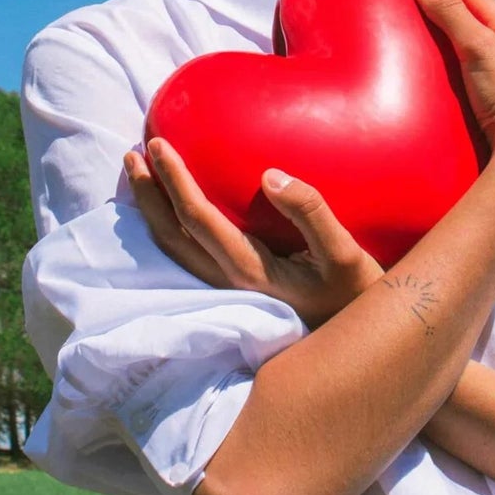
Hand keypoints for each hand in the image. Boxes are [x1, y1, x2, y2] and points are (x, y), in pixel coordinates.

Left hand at [125, 136, 383, 328]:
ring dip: (153, 212)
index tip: (158, 145)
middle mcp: (229, 284)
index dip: (174, 181)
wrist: (360, 350)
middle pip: (173, 237)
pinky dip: (171, 229)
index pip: (198, 220)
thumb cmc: (357, 295)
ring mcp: (229, 292)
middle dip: (149, 194)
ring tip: (139, 176)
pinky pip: (190, 257)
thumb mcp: (346, 255)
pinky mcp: (237, 293)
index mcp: (250, 271)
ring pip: (175, 251)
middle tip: (133, 152)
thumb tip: (270, 174)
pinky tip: (173, 210)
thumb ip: (312, 214)